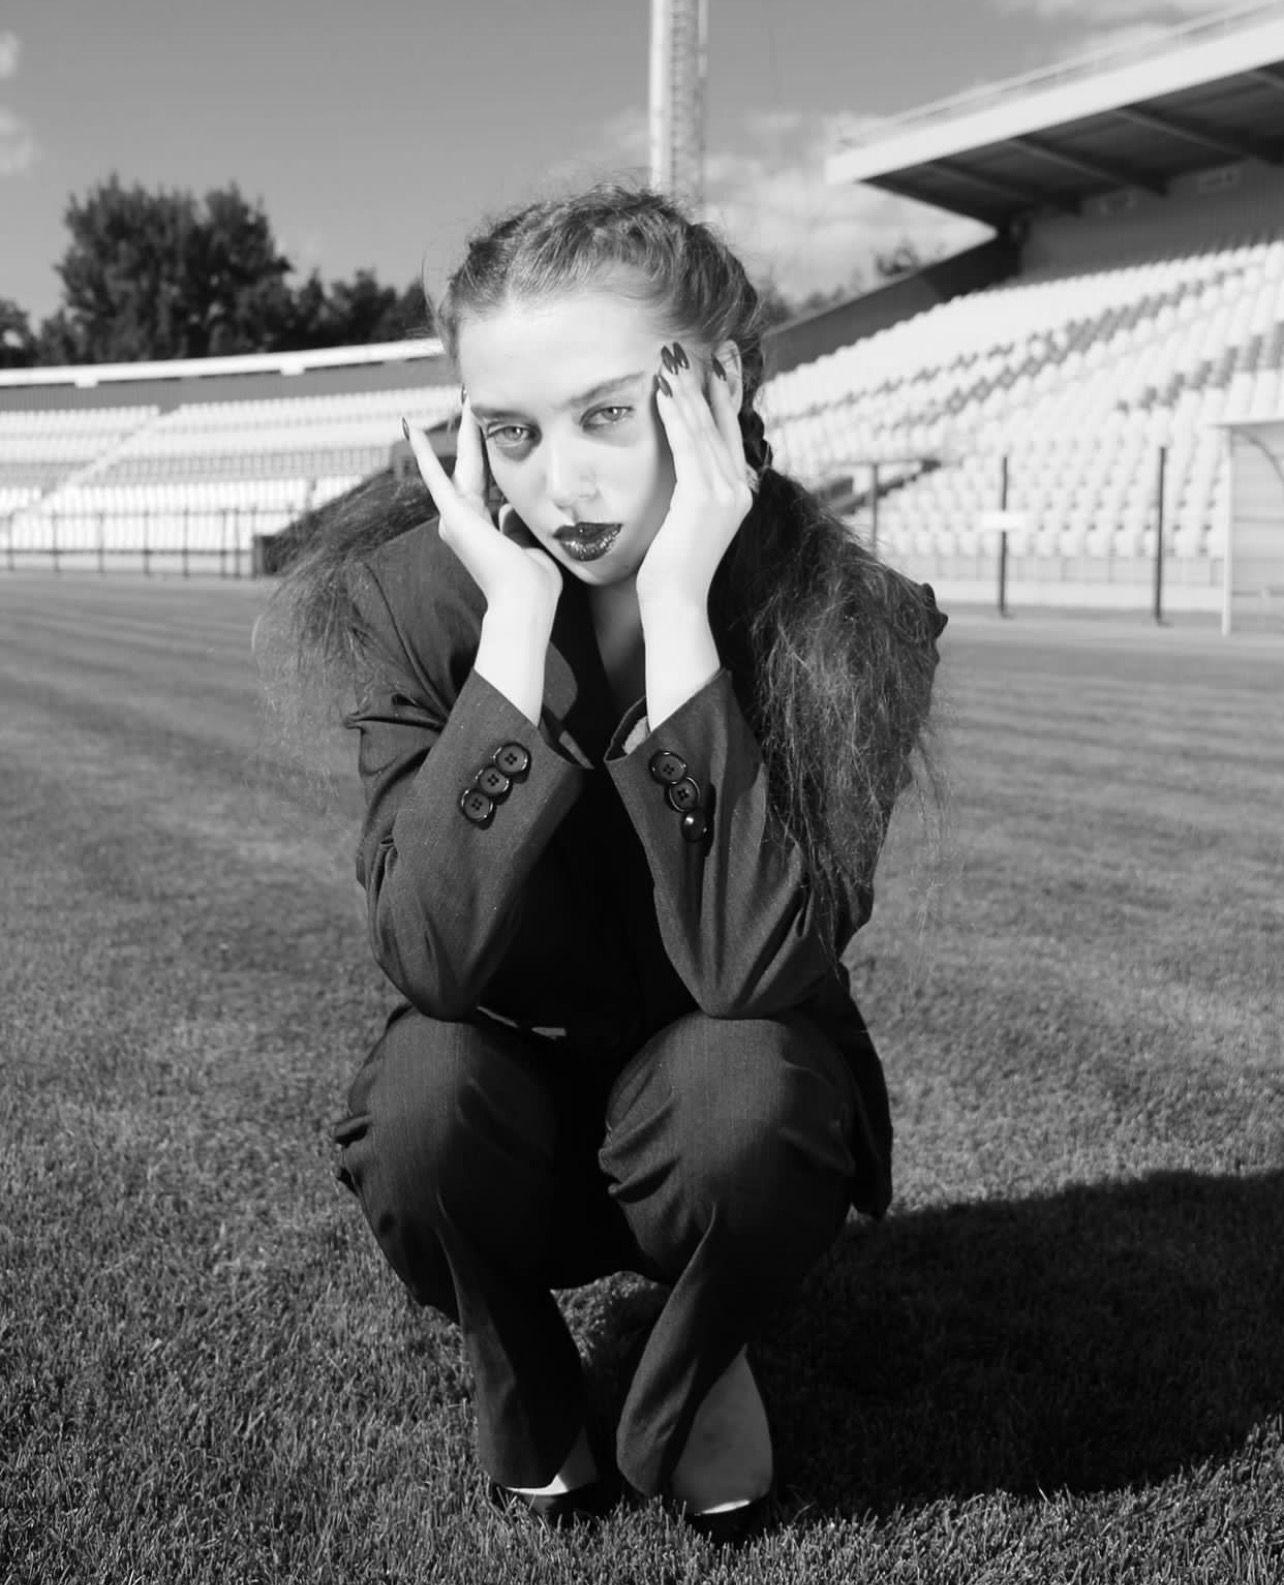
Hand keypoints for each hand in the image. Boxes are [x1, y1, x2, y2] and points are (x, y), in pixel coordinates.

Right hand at [402, 401, 561, 618]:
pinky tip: (412, 427)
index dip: (491, 456)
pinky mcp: (453, 515)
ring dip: (462, 431)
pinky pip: (434, 477)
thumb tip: (515, 507)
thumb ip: (519, 525)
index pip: (488, 483)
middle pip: (472, 467)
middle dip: (475, 435)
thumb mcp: (531, 546)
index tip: (496, 431)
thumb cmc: (534, 586)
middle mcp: (464, 521)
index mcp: (483, 529)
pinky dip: (423, 453)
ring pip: (460, 464)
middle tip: (475, 401)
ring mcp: (456, 518)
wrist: (524, 603)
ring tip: (464, 398)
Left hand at [635, 343, 753, 611]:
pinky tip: (662, 389)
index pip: (730, 434)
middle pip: (722, 424)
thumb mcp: (685, 524)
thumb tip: (679, 473)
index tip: (718, 362)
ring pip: (705, 428)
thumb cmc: (670, 570)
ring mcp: (726, 494)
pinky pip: (688, 445)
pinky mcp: (705, 499)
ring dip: (687, 389)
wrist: (675, 602)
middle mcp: (739, 489)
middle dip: (710, 381)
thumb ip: (690, 495)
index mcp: (738, 494)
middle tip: (703, 343)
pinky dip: (676, 414)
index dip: (724, 396)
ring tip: (673, 356)